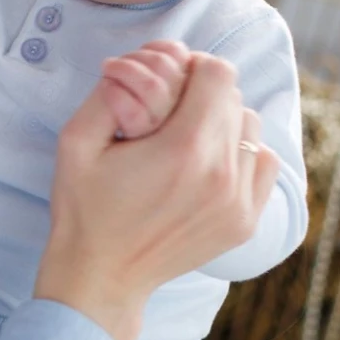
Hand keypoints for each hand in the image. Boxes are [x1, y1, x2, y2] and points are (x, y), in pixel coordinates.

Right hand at [35, 54, 278, 339]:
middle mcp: (222, 174)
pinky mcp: (244, 221)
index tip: (168, 83)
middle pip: (235, 97)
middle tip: (169, 112)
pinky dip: (242, 153)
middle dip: (203, 93)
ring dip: (222, 122)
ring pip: (251, 126)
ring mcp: (239, 201)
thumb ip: (110, 89)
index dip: (191, 67)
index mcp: (183, 148)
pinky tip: (207, 165)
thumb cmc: (84, 208)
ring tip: (186, 141)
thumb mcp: (75, 140)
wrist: (101, 278)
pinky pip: (264, 161)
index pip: (218, 72)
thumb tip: (144, 61)